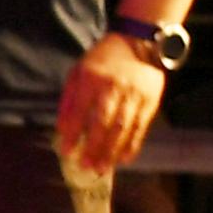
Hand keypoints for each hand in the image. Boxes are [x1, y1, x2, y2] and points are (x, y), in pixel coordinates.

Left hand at [57, 34, 166, 173]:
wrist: (138, 44)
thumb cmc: (102, 61)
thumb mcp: (79, 72)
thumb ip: (69, 99)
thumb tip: (62, 128)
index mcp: (91, 79)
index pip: (79, 110)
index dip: (73, 132)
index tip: (67, 151)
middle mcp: (113, 88)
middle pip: (103, 122)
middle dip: (94, 147)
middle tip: (87, 166)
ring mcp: (134, 95)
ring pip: (123, 128)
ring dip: (112, 151)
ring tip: (102, 168)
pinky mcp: (150, 101)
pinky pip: (140, 127)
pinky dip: (132, 145)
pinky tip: (124, 159)